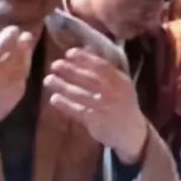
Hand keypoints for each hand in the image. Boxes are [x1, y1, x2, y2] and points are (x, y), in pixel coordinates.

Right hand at [0, 23, 35, 154]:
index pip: (5, 42)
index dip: (11, 33)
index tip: (13, 29)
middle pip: (18, 54)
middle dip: (23, 44)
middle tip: (26, 36)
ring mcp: (7, 90)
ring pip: (23, 69)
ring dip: (26, 58)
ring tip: (24, 51)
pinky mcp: (10, 103)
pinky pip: (22, 85)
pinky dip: (23, 75)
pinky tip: (21, 71)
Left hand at [44, 47, 147, 164]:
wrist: (133, 132)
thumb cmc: (123, 103)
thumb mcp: (120, 84)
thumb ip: (105, 68)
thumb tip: (87, 48)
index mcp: (120, 80)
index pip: (101, 66)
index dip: (84, 58)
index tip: (69, 53)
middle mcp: (113, 93)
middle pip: (88, 79)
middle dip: (70, 70)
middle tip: (54, 65)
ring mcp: (104, 108)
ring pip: (80, 95)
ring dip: (62, 86)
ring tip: (48, 80)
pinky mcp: (96, 122)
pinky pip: (77, 111)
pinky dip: (65, 104)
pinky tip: (54, 98)